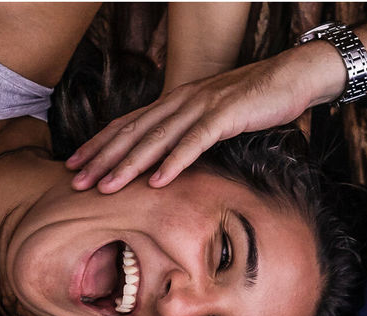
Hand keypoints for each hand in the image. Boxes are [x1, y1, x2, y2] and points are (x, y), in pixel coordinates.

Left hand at [66, 43, 344, 193]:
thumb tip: (168, 160)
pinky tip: (157, 181)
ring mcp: (202, 106)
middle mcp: (181, 101)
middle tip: (75, 181)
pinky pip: (194, 142)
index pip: (128, 124)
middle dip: (102, 158)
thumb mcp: (213, 118)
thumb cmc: (255, 101)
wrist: (292, 77)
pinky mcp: (225, 115)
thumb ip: (189, 134)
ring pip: (157, 139)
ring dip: (129, 164)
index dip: (99, 145)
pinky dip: (174, 162)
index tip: (74, 165)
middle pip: (133, 132)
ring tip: (106, 187)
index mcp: (175, 102)